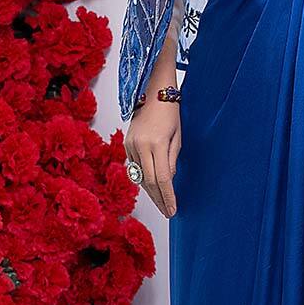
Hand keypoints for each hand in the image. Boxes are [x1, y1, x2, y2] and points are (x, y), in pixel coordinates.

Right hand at [125, 97, 181, 217]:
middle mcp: (140, 146)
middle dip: (159, 199)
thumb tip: (168, 180)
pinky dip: (143, 179)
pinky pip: (135, 168)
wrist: (152, 92)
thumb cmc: (169, 112)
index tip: (173, 209)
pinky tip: (151, 188)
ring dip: (151, 192)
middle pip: (149, 182)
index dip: (168, 197)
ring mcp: (130, 145)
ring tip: (161, 203)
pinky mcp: (126, 144)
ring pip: (140, 177)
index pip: (163, 178)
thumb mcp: (177, 136)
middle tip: (168, 211)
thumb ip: (172, 160)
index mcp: (156, 143)